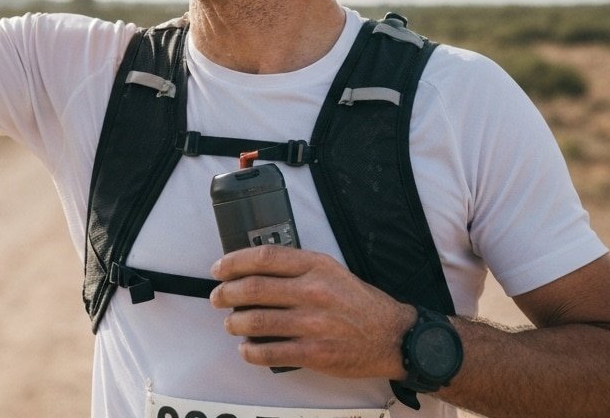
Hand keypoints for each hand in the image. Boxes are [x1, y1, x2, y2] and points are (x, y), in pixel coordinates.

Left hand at [209, 245, 415, 379]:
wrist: (391, 336)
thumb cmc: (360, 304)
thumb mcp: (333, 272)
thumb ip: (299, 268)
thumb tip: (257, 271)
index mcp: (317, 267)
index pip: (264, 257)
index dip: (234, 262)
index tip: (220, 269)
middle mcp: (313, 292)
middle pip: (253, 288)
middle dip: (226, 293)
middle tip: (218, 298)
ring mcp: (312, 324)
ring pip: (256, 321)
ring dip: (235, 323)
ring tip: (232, 323)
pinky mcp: (314, 353)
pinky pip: (269, 352)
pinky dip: (251, 351)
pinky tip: (247, 349)